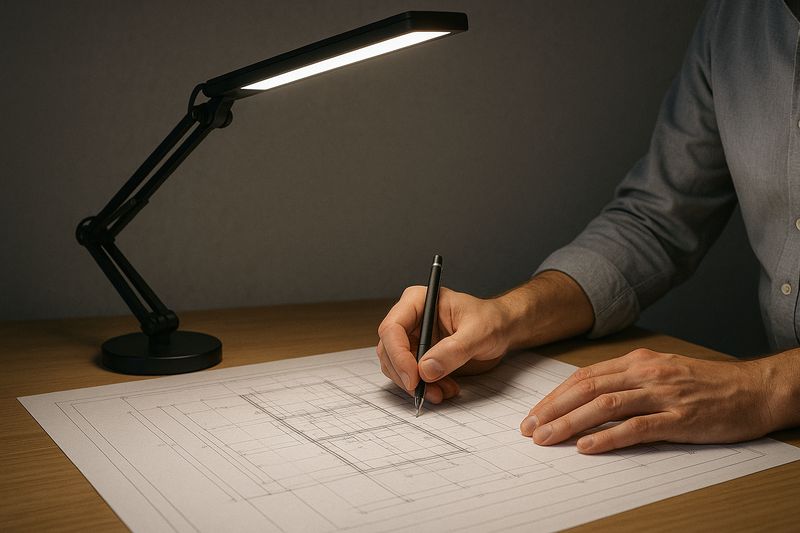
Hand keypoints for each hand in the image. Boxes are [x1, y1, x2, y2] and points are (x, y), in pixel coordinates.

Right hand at [376, 286, 508, 402]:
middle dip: (405, 375)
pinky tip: (444, 389)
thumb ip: (454, 350)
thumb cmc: (491, 320)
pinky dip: (424, 388)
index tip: (414, 377)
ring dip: (415, 385)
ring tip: (443, 391)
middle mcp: (410, 319)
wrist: (502, 330)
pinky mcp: (419, 357)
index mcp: (418, 301)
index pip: (392, 328)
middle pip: (388, 350)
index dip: (398, 354)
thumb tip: (426, 369)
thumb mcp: (479, 332)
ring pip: (396, 367)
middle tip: (425, 391)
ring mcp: (413, 339)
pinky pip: (410, 377)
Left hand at [520, 348, 773, 453]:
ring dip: (570, 422)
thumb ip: (627, 380)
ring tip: (547, 438)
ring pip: (605, 406)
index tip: (534, 414)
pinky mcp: (680, 420)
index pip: (584, 377)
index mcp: (637, 361)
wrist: (754, 390)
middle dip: (553, 410)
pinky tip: (587, 446)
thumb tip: (588, 397)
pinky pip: (637, 427)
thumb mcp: (661, 371)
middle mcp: (645, 374)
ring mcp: (662, 396)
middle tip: (530, 429)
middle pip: (587, 389)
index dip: (554, 396)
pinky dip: (608, 437)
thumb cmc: (706, 383)